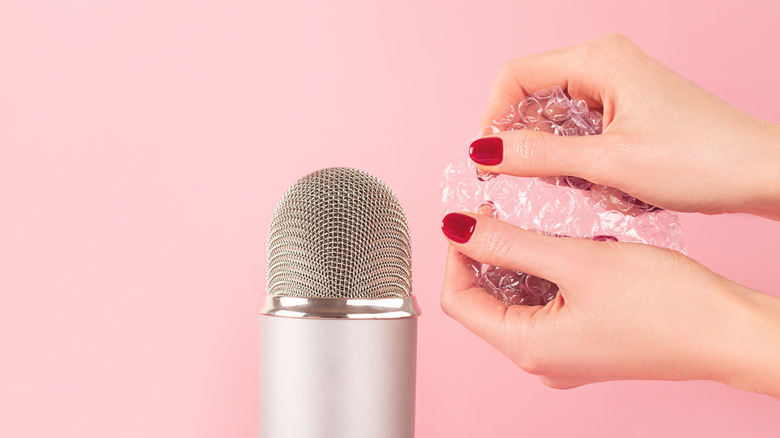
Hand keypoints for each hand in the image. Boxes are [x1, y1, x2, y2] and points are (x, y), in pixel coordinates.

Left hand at [440, 212, 779, 396]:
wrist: (729, 331)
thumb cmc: (666, 305)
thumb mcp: (577, 262)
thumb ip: (510, 244)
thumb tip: (457, 226)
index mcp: (528, 348)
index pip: (458, 300)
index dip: (457, 252)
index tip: (469, 214)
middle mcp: (540, 358)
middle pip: (485, 299)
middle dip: (489, 252)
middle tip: (502, 210)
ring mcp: (563, 352)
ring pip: (517, 298)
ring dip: (519, 258)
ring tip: (535, 220)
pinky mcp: (584, 340)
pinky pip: (546, 303)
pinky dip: (546, 271)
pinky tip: (562, 242)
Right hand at [471, 34, 779, 219]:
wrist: (758, 171)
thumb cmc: (699, 160)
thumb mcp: (608, 163)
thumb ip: (539, 155)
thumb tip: (484, 152)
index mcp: (597, 60)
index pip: (515, 76)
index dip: (492, 118)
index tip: (487, 161)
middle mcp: (604, 63)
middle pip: (532, 95)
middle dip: (523, 140)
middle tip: (525, 181)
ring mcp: (617, 84)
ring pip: (555, 115)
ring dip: (552, 152)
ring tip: (572, 184)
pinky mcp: (628, 106)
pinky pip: (580, 127)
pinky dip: (576, 155)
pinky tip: (593, 180)